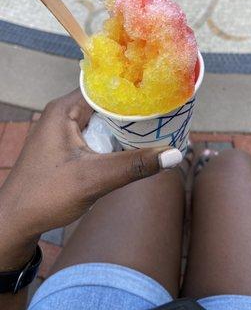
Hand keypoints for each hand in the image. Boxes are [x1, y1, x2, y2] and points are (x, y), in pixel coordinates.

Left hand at [0, 90, 181, 268]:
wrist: (16, 221)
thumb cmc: (45, 196)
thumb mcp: (94, 178)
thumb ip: (134, 165)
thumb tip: (174, 155)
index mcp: (65, 109)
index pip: (106, 88)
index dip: (134, 90)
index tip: (161, 93)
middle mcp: (65, 113)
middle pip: (107, 103)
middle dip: (134, 109)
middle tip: (165, 111)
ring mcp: (66, 129)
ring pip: (104, 119)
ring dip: (126, 125)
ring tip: (157, 124)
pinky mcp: (69, 144)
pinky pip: (98, 133)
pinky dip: (116, 137)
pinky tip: (135, 143)